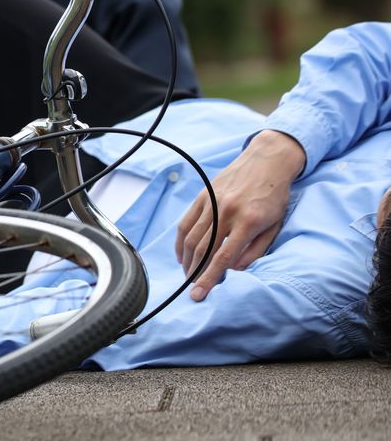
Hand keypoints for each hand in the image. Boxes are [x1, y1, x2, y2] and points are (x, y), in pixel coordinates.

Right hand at [175, 130, 305, 301]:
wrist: (267, 161)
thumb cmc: (275, 196)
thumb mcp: (274, 226)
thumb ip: (255, 251)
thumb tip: (233, 269)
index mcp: (248, 222)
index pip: (222, 258)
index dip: (208, 279)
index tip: (198, 295)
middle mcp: (226, 212)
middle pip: (202, 250)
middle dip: (194, 273)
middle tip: (192, 289)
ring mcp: (211, 203)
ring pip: (191, 238)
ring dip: (187, 261)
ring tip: (188, 275)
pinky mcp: (202, 197)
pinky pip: (186, 224)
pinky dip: (181, 242)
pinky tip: (183, 255)